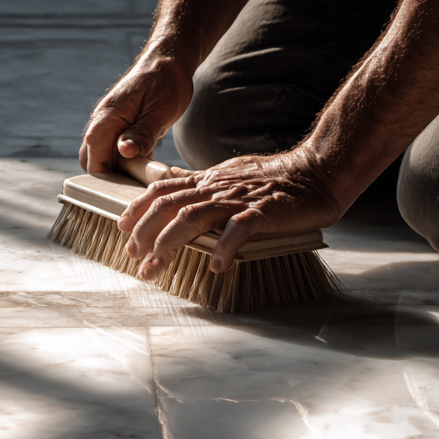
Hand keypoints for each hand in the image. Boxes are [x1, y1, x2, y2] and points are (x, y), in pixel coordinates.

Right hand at [79, 56, 193, 173]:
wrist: (168, 61)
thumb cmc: (167, 81)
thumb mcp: (160, 110)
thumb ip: (142, 133)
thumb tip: (124, 153)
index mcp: (108, 117)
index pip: (93, 159)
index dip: (108, 180)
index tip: (130, 188)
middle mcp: (102, 122)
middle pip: (93, 162)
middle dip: (112, 178)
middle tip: (139, 182)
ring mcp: (108, 125)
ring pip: (104, 158)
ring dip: (121, 170)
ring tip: (146, 173)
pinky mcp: (118, 128)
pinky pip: (115, 152)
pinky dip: (128, 162)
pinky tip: (147, 162)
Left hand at [118, 149, 345, 279]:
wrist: (317, 172)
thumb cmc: (275, 179)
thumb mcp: (230, 175)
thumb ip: (202, 184)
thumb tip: (173, 186)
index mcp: (208, 181)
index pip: (162, 190)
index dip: (138, 209)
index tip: (121, 229)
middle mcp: (217, 188)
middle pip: (169, 206)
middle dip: (146, 233)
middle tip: (133, 257)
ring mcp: (239, 200)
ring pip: (193, 217)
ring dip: (170, 243)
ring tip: (156, 265)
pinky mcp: (264, 212)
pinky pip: (240, 230)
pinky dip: (225, 248)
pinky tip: (215, 266)